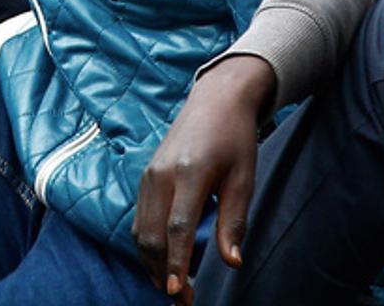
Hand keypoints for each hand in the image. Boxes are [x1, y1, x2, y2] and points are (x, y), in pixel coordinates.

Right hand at [136, 53, 275, 298]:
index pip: (178, 227)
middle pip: (152, 234)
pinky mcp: (146, 176)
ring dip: (153, 263)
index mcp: (189, 172)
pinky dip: (147, 245)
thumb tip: (232, 262)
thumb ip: (234, 221)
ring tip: (172, 288)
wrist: (215, 99)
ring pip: (140, 230)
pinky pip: (140, 218)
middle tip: (183, 300)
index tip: (180, 292)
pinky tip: (162, 261)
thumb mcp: (243, 178)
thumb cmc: (235, 138)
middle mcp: (161, 174)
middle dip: (163, 272)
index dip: (177, 263)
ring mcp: (149, 174)